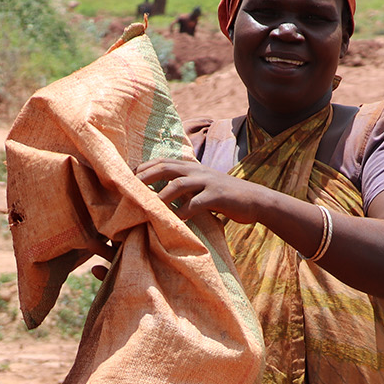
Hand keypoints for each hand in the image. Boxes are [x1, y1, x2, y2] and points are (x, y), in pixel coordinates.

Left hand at [134, 158, 275, 223]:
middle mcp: (197, 171)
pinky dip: (183, 212)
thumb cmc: (225, 196)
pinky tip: (174, 221)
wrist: (256, 200)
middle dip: (145, 177)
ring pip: (178, 184)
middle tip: (129, 189)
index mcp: (192, 167)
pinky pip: (196, 203)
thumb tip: (161, 195)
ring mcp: (208, 182)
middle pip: (165, 168)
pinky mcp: (218, 196)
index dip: (144, 167)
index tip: (127, 178)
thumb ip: (185, 187)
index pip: (162, 162)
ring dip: (160, 196)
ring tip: (147, 207)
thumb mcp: (203, 186)